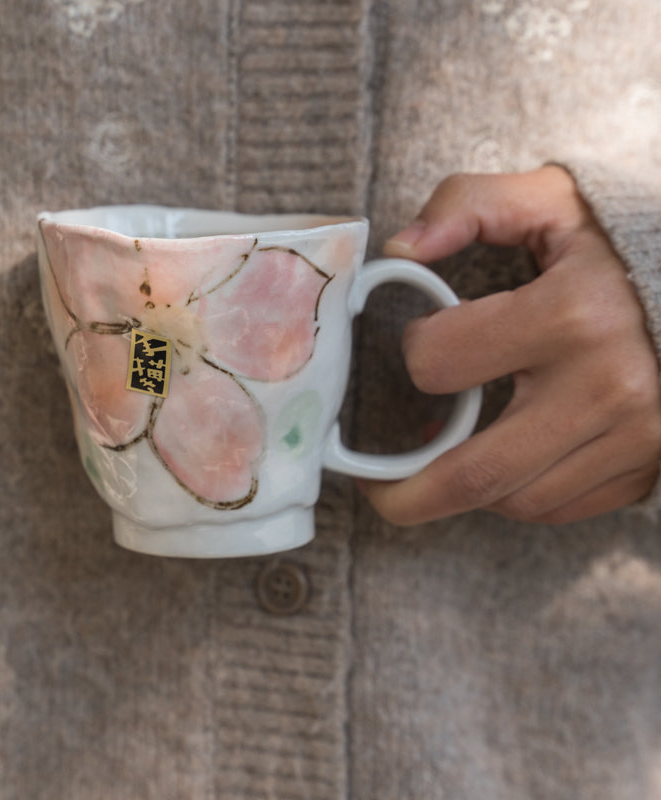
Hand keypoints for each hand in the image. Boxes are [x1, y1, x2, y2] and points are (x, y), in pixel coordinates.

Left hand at [359, 166, 660, 524]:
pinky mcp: (646, 466)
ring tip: (445, 459)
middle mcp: (604, 387)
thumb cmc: (622, 244)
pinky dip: (517, 496)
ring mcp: (633, 437)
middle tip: (375, 490)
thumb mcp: (550, 200)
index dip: (413, 352)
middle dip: (406, 495)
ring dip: (466, 490)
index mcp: (568, 314)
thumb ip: (466, 205)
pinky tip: (504, 464)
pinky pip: (559, 509)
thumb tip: (398, 250)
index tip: (419, 342)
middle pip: (475, 474)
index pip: (440, 362)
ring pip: (515, 501)